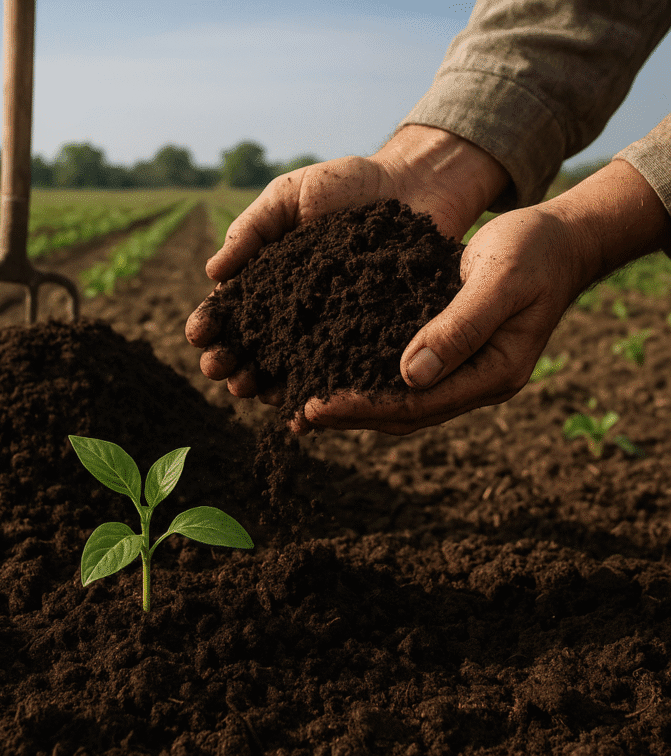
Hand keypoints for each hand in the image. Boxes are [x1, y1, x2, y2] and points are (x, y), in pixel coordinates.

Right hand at [186, 125, 510, 398]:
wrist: (414, 183)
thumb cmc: (346, 183)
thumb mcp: (289, 196)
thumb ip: (250, 230)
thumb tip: (212, 274)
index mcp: (268, 276)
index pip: (232, 309)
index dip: (211, 325)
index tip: (198, 336)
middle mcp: (294, 309)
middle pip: (253, 346)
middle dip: (230, 363)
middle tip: (222, 371)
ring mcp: (328, 327)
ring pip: (288, 367)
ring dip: (263, 384)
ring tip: (251, 389)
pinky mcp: (364, 337)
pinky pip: (337, 370)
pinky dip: (316, 392)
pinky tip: (300, 406)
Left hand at [292, 158, 670, 434]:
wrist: (557, 240)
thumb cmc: (533, 252)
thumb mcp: (499, 280)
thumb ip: (460, 327)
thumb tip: (411, 375)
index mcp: (495, 372)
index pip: (420, 404)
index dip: (366, 407)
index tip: (317, 405)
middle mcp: (477, 381)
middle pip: (405, 413)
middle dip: (351, 414)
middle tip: (297, 413)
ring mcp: (465, 370)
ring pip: (402, 401)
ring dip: (355, 404)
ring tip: (303, 403)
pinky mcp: (451, 351)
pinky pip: (404, 375)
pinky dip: (367, 377)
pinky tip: (332, 370)